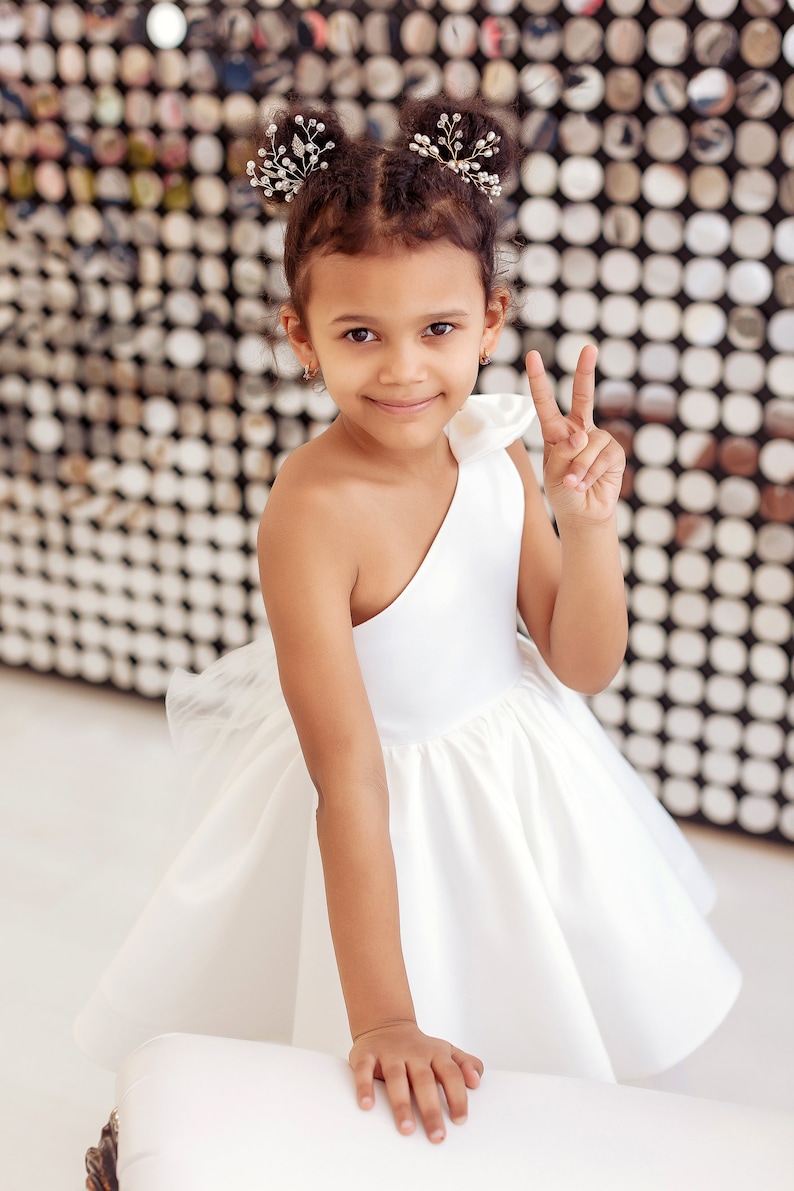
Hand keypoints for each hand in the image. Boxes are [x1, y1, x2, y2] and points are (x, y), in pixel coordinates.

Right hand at [349, 1020, 482, 1143]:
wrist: (386, 1024)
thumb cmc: (420, 1049)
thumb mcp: (446, 1051)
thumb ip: (466, 1064)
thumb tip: (477, 1082)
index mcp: (435, 1053)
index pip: (451, 1074)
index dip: (457, 1096)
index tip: (460, 1120)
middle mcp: (413, 1053)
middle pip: (424, 1080)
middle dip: (431, 1109)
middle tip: (436, 1136)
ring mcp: (389, 1053)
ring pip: (396, 1077)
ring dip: (401, 1103)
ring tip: (407, 1128)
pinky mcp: (366, 1055)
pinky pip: (364, 1070)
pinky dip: (365, 1086)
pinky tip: (367, 1105)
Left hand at [526, 346, 624, 525]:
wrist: (583, 514)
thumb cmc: (564, 492)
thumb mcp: (553, 473)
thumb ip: (563, 454)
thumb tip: (582, 437)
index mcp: (557, 432)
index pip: (546, 403)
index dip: (539, 380)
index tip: (533, 356)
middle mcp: (579, 430)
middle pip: (583, 397)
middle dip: (585, 372)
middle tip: (589, 348)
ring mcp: (598, 439)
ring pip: (587, 445)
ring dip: (578, 469)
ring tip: (574, 484)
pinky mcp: (614, 453)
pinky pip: (601, 458)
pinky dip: (590, 474)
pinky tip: (585, 485)